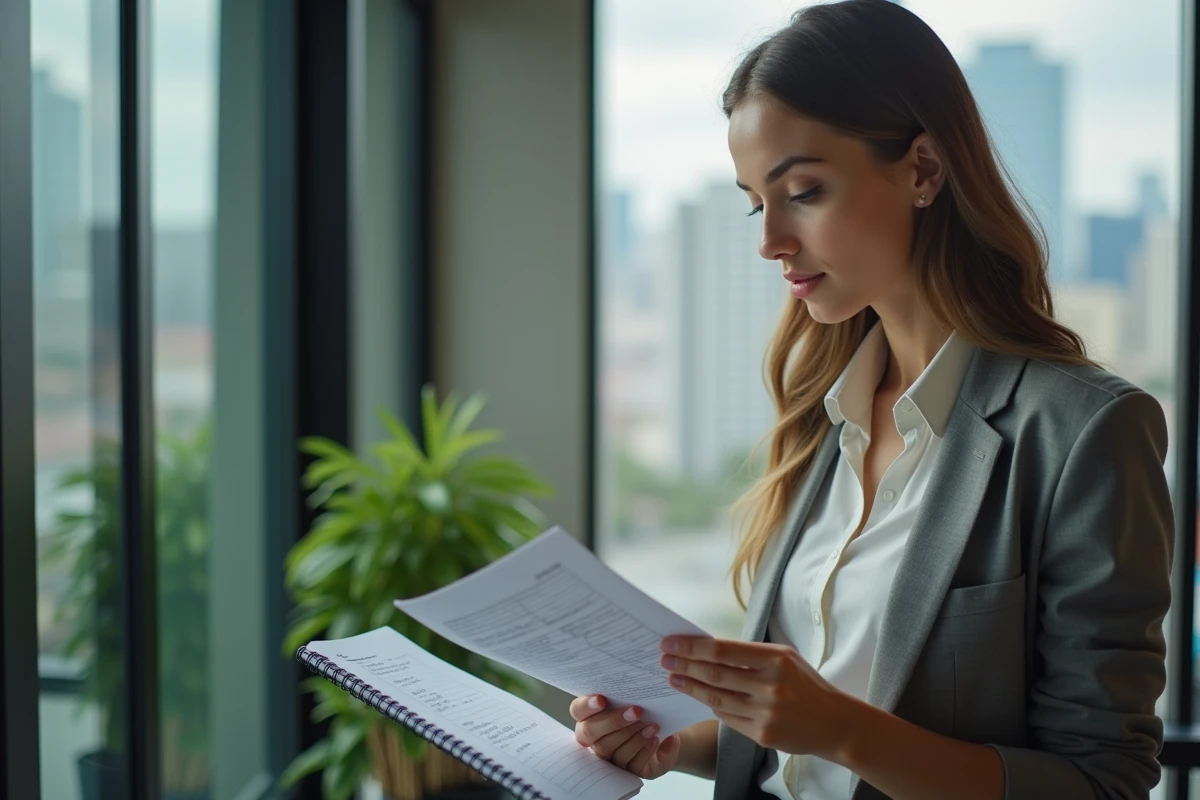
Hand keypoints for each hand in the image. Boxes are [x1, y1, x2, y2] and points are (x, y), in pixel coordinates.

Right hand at [569, 694, 681, 778]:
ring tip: (651, 726)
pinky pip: (631, 764)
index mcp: (591, 715)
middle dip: (613, 721)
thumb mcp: (638, 699)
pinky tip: (654, 738)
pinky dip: (644, 749)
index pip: (578, 710)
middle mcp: (596, 738)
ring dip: (633, 736)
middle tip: (636, 711)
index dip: (586, 706)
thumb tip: (629, 685)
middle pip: (591, 732)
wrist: (668, 731)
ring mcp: (610, 757)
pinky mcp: (628, 771)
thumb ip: (628, 693)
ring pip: (611, 749)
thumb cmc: (648, 710)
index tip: (602, 699)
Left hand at [660, 637, 851, 761]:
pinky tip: (697, 696)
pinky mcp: (762, 734)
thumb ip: (750, 655)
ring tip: (673, 677)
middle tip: (664, 659)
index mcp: (776, 659)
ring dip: (689, 687)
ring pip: (715, 698)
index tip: (671, 643)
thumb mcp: (784, 658)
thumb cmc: (804, 685)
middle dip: (684, 665)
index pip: (723, 650)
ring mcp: (765, 712)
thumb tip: (707, 648)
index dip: (692, 647)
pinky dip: (710, 705)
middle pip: (714, 674)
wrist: (835, 723)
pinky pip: (727, 717)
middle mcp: (770, 686)